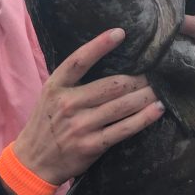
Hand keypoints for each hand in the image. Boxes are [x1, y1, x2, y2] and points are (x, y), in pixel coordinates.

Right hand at [13, 29, 164, 187]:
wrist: (34, 162)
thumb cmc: (46, 125)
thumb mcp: (50, 97)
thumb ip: (72, 82)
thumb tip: (108, 63)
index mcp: (56, 87)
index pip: (79, 61)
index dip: (100, 45)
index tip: (120, 33)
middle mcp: (68, 104)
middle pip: (112, 85)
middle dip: (138, 78)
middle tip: (156, 72)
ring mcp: (80, 126)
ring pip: (122, 106)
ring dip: (146, 96)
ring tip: (161, 88)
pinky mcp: (91, 145)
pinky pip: (124, 129)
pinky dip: (144, 118)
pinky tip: (158, 109)